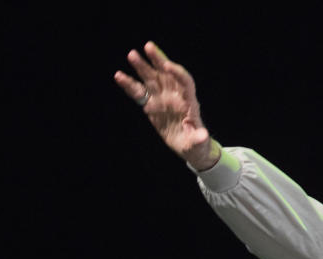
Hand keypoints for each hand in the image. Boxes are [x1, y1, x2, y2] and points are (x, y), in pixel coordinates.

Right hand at [114, 41, 220, 169]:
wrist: (189, 147)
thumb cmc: (197, 145)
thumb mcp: (199, 144)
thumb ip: (199, 139)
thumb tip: (203, 136)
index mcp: (189, 102)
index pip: (185, 82)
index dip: (178, 73)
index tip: (167, 66)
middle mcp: (175, 96)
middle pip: (167, 74)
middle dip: (158, 60)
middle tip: (148, 46)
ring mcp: (162, 99)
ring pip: (152, 79)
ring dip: (143, 67)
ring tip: (132, 54)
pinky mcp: (151, 106)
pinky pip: (139, 93)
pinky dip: (130, 85)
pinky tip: (119, 76)